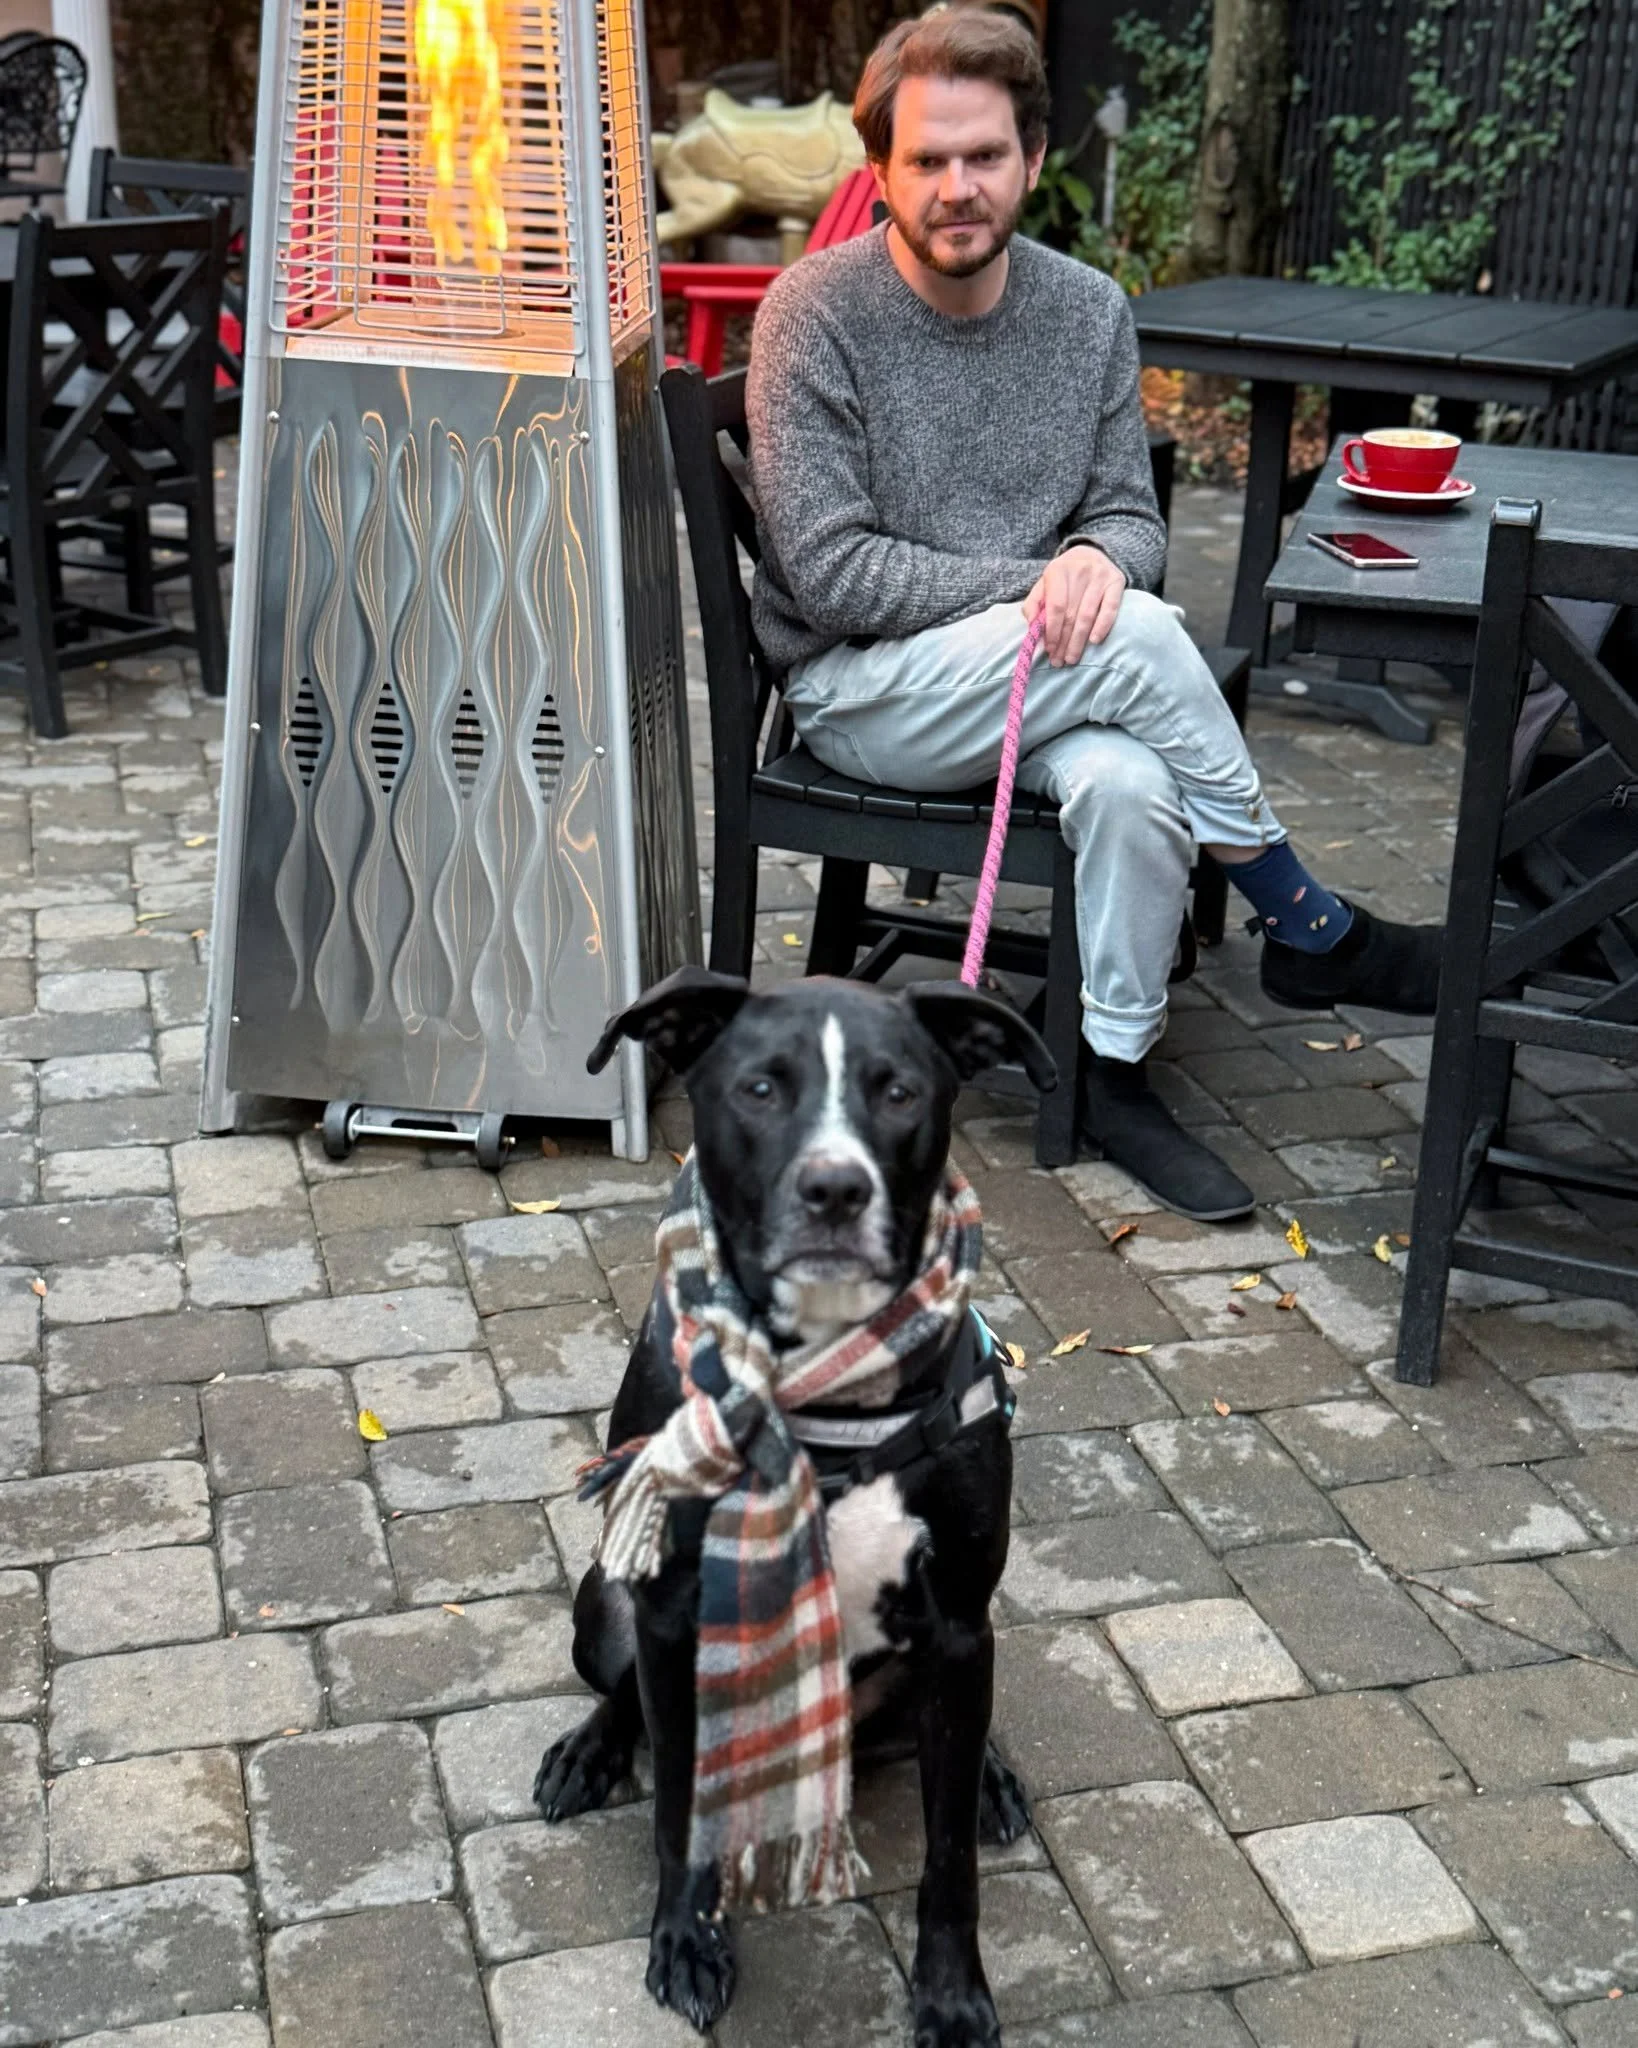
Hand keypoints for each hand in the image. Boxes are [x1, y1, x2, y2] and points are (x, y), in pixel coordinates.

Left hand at [1023, 545, 1126, 665]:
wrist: (1091, 552)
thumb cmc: (1064, 576)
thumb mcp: (1045, 583)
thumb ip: (1034, 603)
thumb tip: (1031, 624)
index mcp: (1058, 570)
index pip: (1055, 607)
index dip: (1052, 631)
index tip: (1049, 649)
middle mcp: (1080, 571)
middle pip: (1071, 614)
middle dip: (1064, 641)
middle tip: (1059, 661)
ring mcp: (1100, 576)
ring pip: (1088, 615)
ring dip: (1079, 641)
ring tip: (1073, 658)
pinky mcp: (1117, 582)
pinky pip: (1110, 608)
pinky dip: (1103, 626)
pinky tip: (1094, 641)